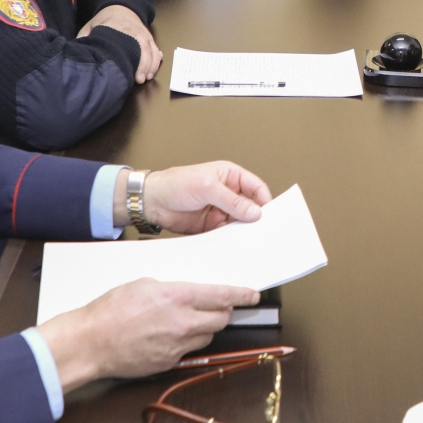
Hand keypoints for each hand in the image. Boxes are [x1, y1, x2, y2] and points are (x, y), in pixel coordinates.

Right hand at [39, 278, 261, 390]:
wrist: (90, 342)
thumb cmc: (110, 311)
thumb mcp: (144, 284)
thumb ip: (173, 288)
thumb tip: (188, 293)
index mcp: (177, 298)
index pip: (223, 296)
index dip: (242, 295)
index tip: (252, 294)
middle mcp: (183, 323)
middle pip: (221, 319)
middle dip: (223, 310)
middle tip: (217, 305)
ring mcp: (178, 346)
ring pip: (207, 336)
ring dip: (205, 327)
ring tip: (187, 319)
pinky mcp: (170, 362)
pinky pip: (189, 350)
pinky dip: (186, 341)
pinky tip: (170, 334)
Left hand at [79, 4, 162, 82]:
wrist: (121, 7)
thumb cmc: (105, 20)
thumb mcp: (91, 26)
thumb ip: (85, 38)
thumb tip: (79, 54)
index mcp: (119, 28)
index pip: (127, 44)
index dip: (129, 59)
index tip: (129, 73)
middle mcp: (134, 31)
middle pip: (143, 48)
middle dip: (144, 65)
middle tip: (140, 79)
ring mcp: (144, 34)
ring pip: (152, 50)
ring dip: (152, 65)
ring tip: (148, 77)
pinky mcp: (149, 37)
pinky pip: (156, 49)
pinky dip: (157, 60)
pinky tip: (153, 70)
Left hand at [111, 159, 272, 233]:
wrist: (152, 202)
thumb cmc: (175, 184)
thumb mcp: (207, 187)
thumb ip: (232, 200)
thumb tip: (255, 211)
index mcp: (230, 176)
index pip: (256, 188)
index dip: (264, 201)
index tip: (269, 216)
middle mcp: (228, 193)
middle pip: (251, 207)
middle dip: (257, 218)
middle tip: (264, 231)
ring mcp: (220, 210)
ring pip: (240, 222)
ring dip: (244, 231)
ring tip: (251, 241)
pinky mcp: (212, 226)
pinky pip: (227, 234)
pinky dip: (232, 240)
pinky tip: (235, 245)